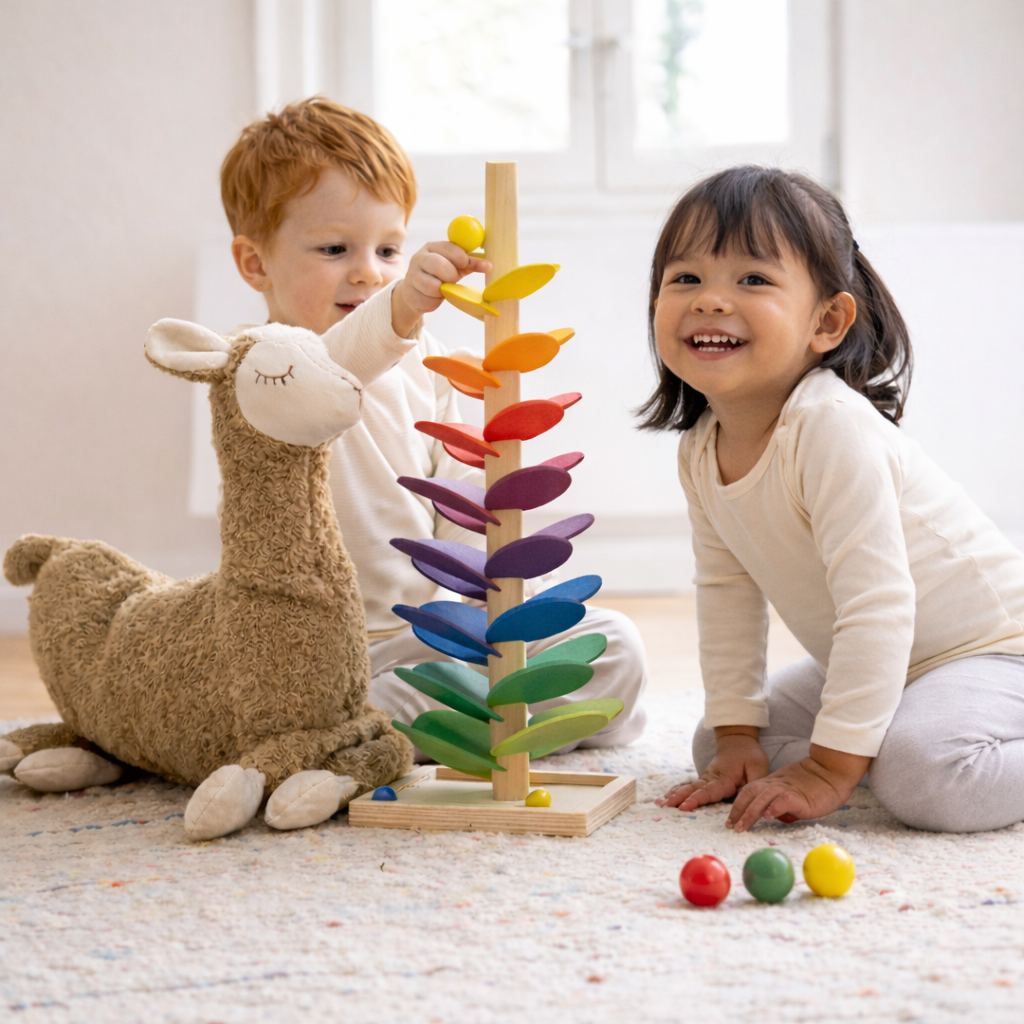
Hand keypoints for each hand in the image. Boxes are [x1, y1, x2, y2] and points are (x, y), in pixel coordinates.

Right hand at [391, 241, 490, 336]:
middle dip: (451, 275)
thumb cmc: (439, 276)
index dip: (462, 257)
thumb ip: (469, 264)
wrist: (415, 292)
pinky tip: (434, 296)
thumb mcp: (454, 266)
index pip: (448, 248)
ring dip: (443, 289)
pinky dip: (435, 300)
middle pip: (438, 264)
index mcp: (432, 247)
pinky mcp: (410, 292)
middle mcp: (420, 258)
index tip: (471, 266)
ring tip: (443, 288)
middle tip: (454, 280)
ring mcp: (412, 275)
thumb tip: (488, 265)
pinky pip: (428, 299)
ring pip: (432, 285)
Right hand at [656, 727, 768, 810]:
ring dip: (674, 795)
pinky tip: (666, 798)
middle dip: (679, 798)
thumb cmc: (749, 755)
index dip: (697, 799)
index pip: (708, 791)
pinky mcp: (703, 780)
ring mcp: (705, 778)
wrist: (738, 740)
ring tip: (660, 803)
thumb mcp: (758, 768)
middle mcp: (711, 778)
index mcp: (724, 778)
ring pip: (688, 787)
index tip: (685, 806)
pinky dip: (677, 791)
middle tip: (665, 806)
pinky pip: (688, 786)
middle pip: (693, 789)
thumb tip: (747, 801)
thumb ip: (753, 784)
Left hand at [725, 743, 869, 831]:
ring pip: (762, 798)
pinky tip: (767, 816)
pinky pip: (783, 800)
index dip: (737, 805)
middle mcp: (775, 785)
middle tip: (730, 826)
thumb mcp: (790, 791)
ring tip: (742, 826)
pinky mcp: (799, 796)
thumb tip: (768, 815)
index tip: (730, 820)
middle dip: (737, 810)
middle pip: (750, 794)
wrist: (832, 771)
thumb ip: (778, 801)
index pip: (748, 791)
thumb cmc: (814, 784)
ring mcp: (786, 789)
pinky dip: (773, 808)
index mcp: (772, 784)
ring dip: (750, 812)